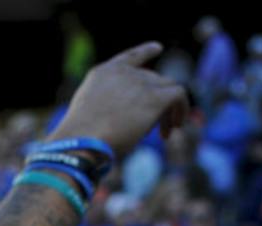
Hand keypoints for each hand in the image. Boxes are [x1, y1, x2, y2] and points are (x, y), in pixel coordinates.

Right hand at [48, 43, 189, 159]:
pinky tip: (176, 126)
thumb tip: (122, 121)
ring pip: (167, 87)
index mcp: (103, 73)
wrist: (82, 140)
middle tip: (156, 128)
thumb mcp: (88, 115)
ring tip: (167, 131)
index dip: (146, 51)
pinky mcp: (155, 98)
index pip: (130, 56)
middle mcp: (124, 73)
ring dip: (169, 109)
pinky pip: (179, 95)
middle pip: (152, 78)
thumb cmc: (80, 139)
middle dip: (156, 100)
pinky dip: (181, 109)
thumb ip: (105, 108)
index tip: (158, 48)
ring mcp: (140, 82)